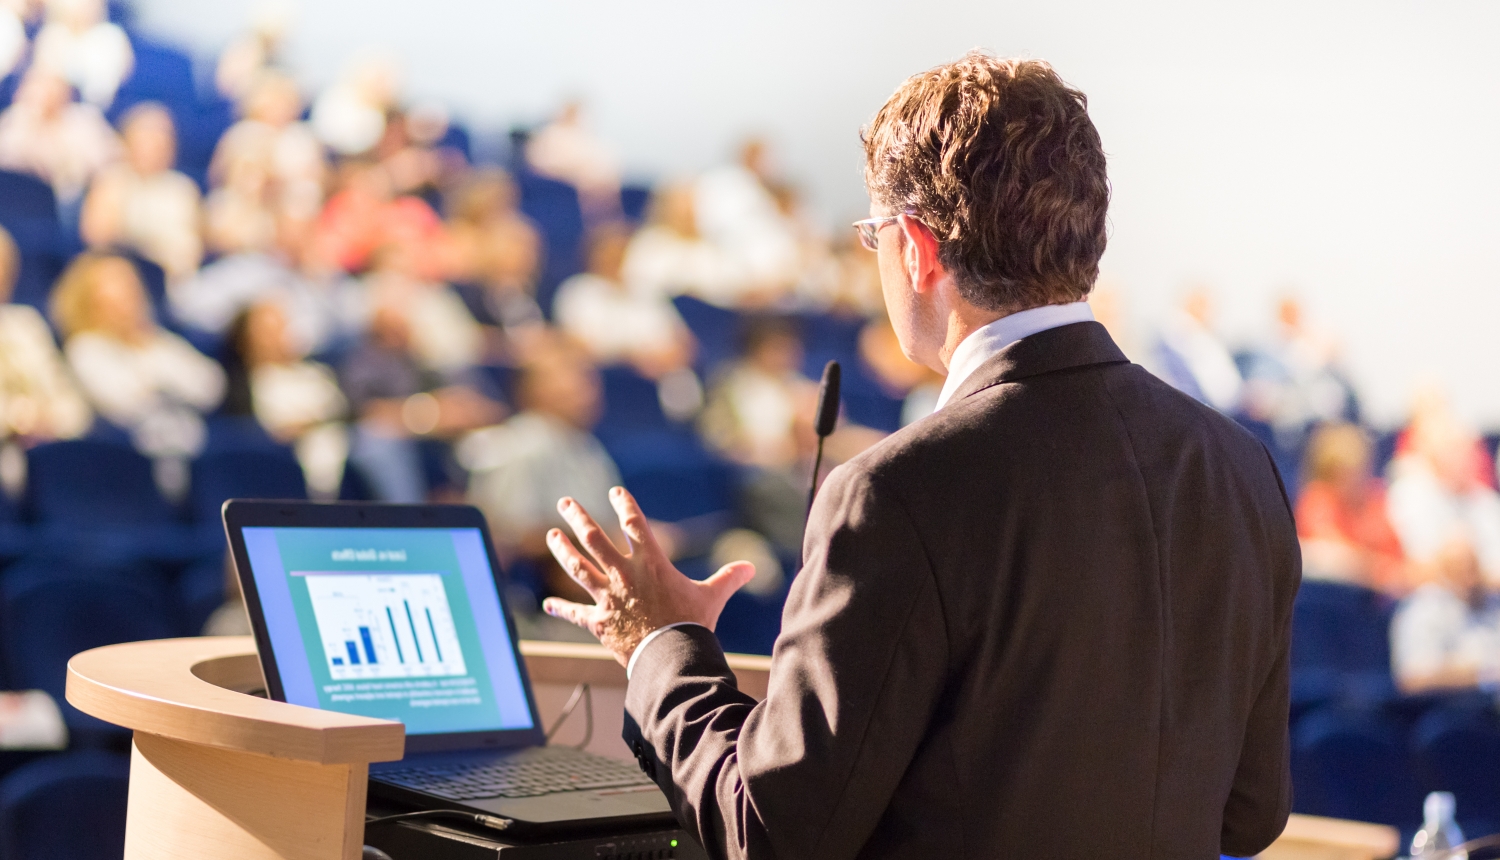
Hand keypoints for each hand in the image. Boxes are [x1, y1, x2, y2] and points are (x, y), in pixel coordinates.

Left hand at [543, 487, 755, 665]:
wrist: (671, 657)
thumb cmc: (693, 625)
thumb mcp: (712, 597)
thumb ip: (728, 578)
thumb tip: (751, 567)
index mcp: (651, 563)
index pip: (634, 524)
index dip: (625, 505)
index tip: (615, 492)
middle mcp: (624, 575)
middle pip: (594, 539)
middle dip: (578, 518)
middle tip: (565, 503)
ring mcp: (608, 597)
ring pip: (578, 567)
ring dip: (562, 550)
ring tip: (551, 535)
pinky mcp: (598, 622)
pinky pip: (576, 612)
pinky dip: (561, 608)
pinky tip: (548, 603)